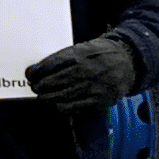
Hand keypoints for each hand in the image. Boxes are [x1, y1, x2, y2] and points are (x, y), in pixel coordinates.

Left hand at [23, 35, 141, 117]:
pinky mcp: (96, 103)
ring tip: (44, 96)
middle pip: (51, 83)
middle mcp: (85, 72)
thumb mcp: (83, 48)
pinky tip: (58, 103)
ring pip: (58, 99)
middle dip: (39, 86)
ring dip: (46, 99)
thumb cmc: (101, 54)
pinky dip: (60, 108)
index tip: (30, 74)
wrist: (128, 63)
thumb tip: (36, 70)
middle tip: (35, 86)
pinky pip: (70, 110)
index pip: (50, 66)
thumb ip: (62, 58)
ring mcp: (91, 89)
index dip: (36, 72)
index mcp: (80, 55)